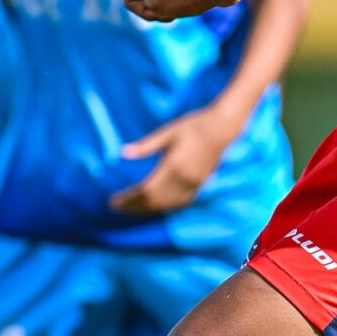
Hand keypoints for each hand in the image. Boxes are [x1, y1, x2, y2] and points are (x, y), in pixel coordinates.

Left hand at [109, 108, 231, 215]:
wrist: (222, 129)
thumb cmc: (194, 126)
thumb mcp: (168, 132)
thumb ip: (146, 146)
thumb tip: (123, 153)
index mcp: (173, 166)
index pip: (146, 191)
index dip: (129, 199)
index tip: (114, 201)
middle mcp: (183, 180)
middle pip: (154, 201)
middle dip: (134, 207)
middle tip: (118, 208)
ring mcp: (193, 184)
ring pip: (167, 205)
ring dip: (148, 209)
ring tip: (132, 209)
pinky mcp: (200, 184)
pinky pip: (180, 202)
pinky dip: (165, 207)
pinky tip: (156, 205)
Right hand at [124, 0, 228, 22]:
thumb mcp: (154, 4)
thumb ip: (142, 5)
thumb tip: (156, 0)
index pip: (129, 0)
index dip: (144, 12)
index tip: (163, 6)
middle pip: (144, 0)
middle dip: (157, 10)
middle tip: (175, 5)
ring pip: (158, 1)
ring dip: (169, 9)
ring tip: (185, 3)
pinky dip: (179, 4)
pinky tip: (191, 1)